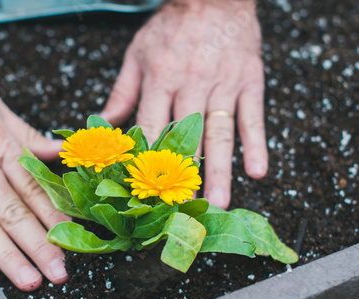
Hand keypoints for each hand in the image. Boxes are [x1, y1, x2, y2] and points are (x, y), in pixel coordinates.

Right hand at [0, 65, 68, 290]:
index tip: (71, 238)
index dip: (55, 217)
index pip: (34, 189)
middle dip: (40, 246)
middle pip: (14, 213)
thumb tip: (60, 149)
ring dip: (9, 257)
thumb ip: (28, 134)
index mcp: (0, 146)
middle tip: (58, 271)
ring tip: (29, 279)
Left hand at [101, 0, 267, 208]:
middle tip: (184, 209)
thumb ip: (121, 93)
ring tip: (220, 201)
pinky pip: (253, 116)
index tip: (146, 190)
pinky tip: (257, 171)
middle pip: (188, 137)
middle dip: (185, 176)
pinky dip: (256, 144)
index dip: (148, 159)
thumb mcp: (137, 55)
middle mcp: (191, 83)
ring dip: (221, 170)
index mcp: (160, 78)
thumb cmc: (170, 27)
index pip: (152, 126)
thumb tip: (103, 125)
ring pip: (221, 133)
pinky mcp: (249, 80)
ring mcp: (223, 83)